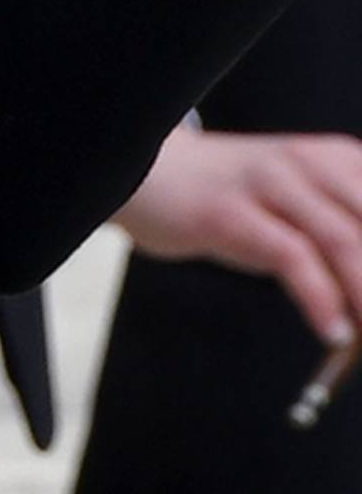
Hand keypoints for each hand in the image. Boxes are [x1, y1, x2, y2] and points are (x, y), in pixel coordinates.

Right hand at [114, 124, 361, 347]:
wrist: (152, 175)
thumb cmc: (241, 201)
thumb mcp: (305, 212)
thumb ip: (350, 249)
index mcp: (342, 160)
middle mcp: (312, 163)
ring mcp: (270, 184)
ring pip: (344, 240)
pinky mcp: (233, 213)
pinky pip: (292, 257)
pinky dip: (321, 300)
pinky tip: (334, 333)